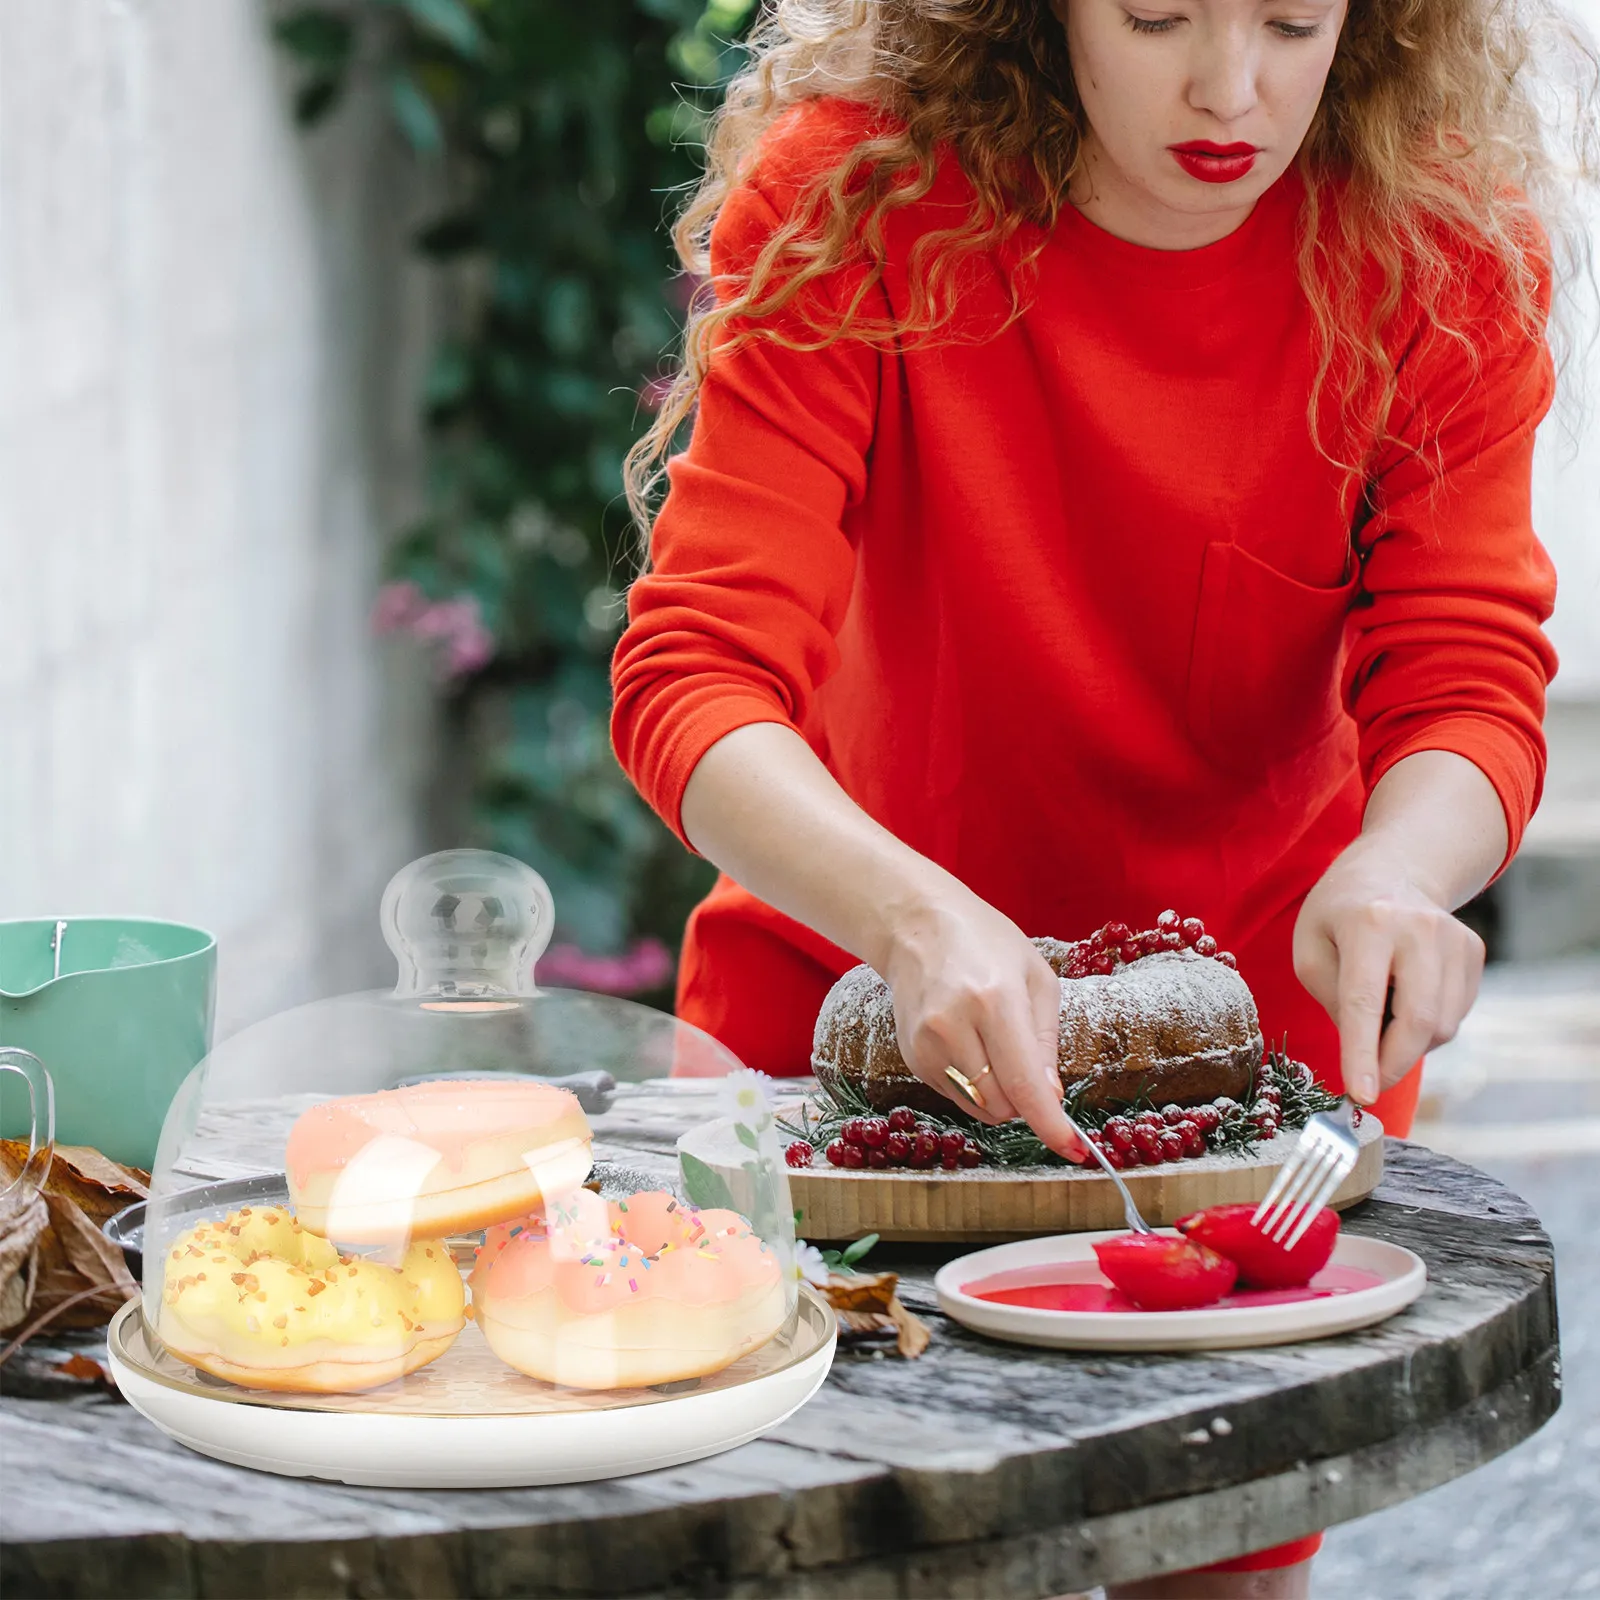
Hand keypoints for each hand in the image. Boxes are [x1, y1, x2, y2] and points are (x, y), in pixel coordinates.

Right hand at [874, 887, 1086, 1159]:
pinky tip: (969, 1046)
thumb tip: (1051, 1098)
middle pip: (1002, 1104)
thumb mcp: (1036, 977)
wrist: (915, 927)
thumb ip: (1045, 1040)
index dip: (1050, 1124)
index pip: (1023, 1082)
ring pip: (978, 1107)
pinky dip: (974, 1085)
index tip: (1073, 1149)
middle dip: (1026, 1101)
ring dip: (1000, 1096)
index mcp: (994, 1000)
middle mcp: (953, 1027)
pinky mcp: (912, 1058)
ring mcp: (926, 1045)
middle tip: (1029, 1067)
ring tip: (995, 1047)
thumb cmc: (985, 943)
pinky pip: (956, 1096)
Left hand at [1293, 840, 1485, 1103]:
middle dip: (1392, 1064)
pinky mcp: (1474, 952)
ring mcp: (1455, 939)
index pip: (1366, 1001)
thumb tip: (1370, 1054)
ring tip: (1381, 1016)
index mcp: (1369, 923)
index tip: (1360, 1095)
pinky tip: (1405, 998)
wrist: (1391, 870)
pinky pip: (1455, 1014)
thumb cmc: (1338, 915)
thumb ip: (1332, 1000)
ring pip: (1442, 1025)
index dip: (1363, 1054)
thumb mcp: (1310, 948)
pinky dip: (1427, 1025)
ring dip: (1408, 1043)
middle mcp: (1420, 928)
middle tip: (1369, 1083)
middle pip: (1418, 1021)